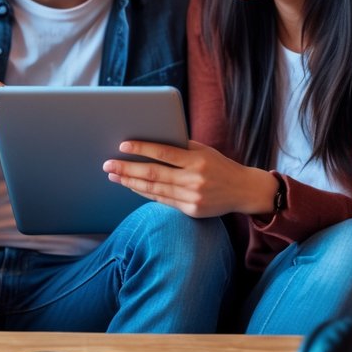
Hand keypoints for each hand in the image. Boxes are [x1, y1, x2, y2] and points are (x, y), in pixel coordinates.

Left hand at [103, 139, 276, 217]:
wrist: (244, 190)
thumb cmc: (219, 165)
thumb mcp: (204, 151)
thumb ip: (181, 147)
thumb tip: (149, 140)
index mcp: (197, 160)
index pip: (164, 152)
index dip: (141, 149)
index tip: (122, 145)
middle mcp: (194, 179)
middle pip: (153, 173)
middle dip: (127, 168)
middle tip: (108, 164)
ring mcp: (192, 196)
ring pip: (154, 189)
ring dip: (130, 182)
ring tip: (114, 175)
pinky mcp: (191, 210)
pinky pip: (162, 200)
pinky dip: (144, 193)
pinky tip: (131, 186)